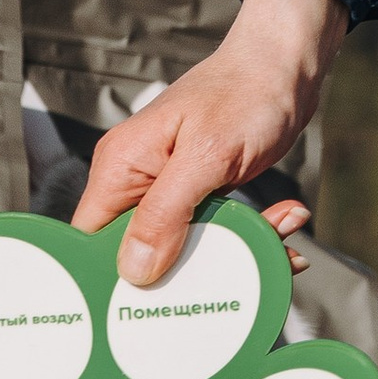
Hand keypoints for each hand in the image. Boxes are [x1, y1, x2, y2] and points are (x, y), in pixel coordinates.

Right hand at [73, 0, 347, 286]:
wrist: (287, 64)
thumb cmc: (244, 93)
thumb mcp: (206, 157)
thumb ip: (166, 213)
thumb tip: (133, 273)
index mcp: (120, 167)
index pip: (90, 240)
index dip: (107, 279)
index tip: (142, 313)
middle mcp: (137, 180)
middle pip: (140, 253)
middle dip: (190, 272)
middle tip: (235, 278)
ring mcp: (170, 188)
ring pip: (186, 248)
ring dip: (235, 251)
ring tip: (282, 242)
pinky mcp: (201, 192)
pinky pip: (216, 231)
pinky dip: (252, 235)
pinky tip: (285, 222)